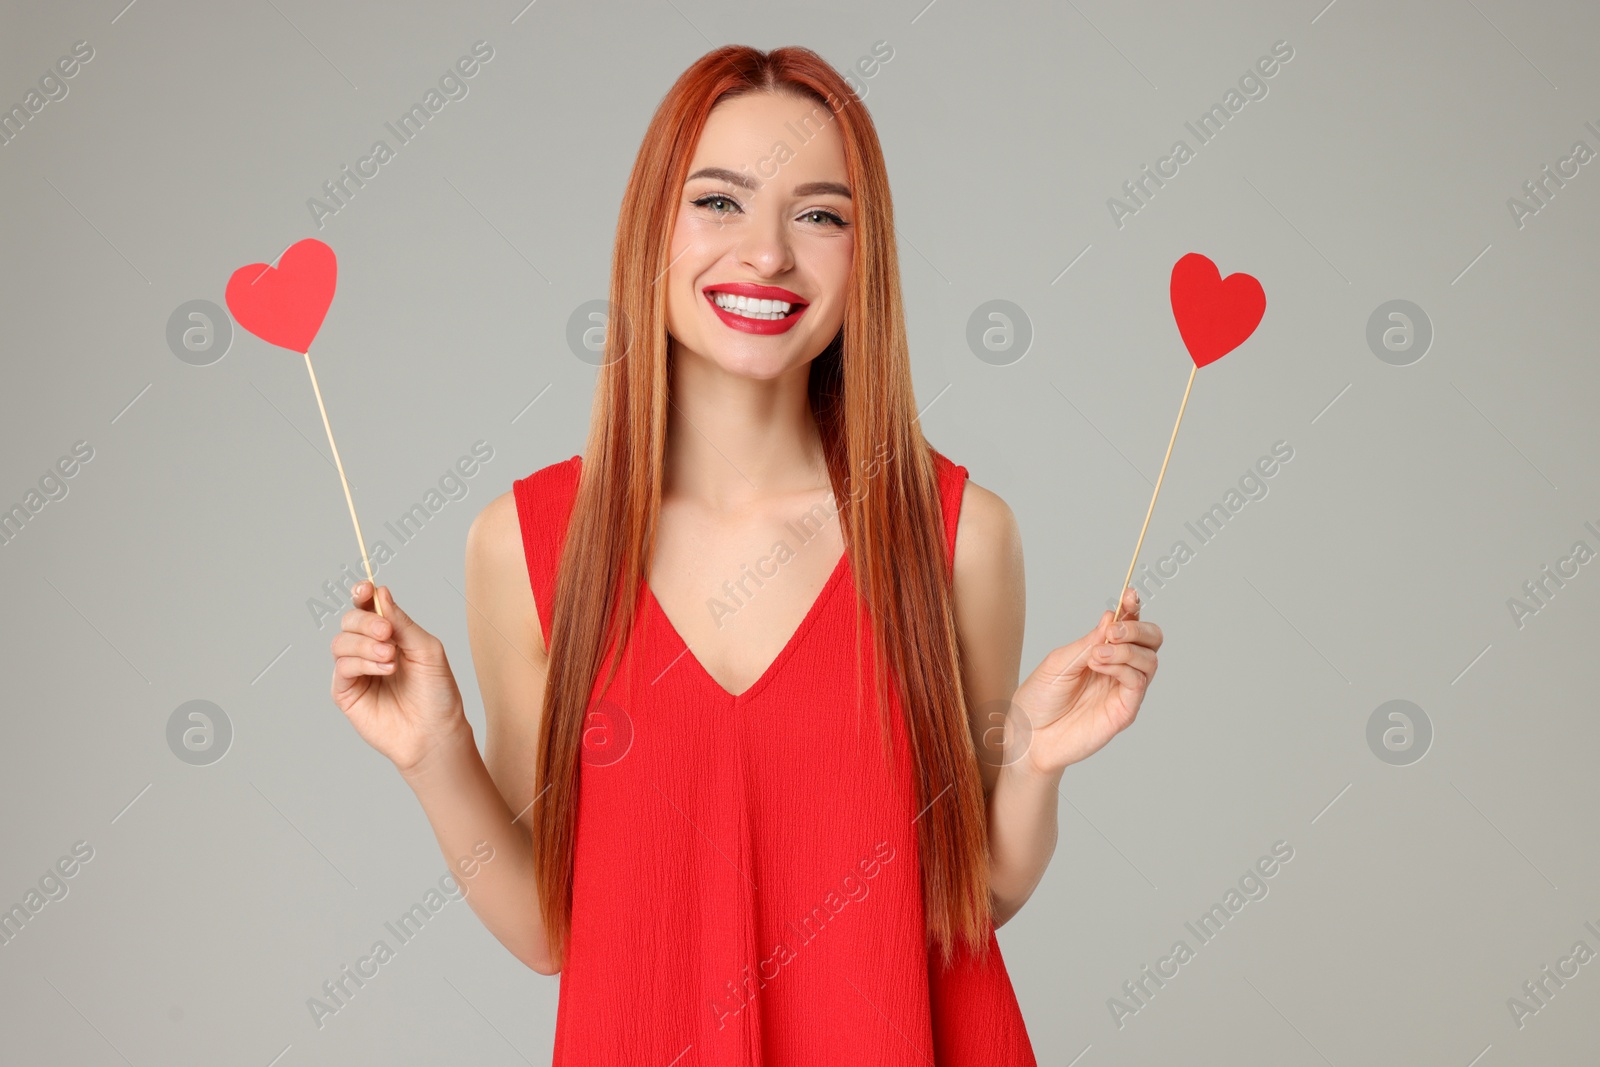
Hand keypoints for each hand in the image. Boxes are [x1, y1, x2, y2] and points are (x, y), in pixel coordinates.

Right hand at [330, 582, 468, 774]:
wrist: (436, 732)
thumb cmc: (437, 693)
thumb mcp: (427, 649)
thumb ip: (402, 622)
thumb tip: (381, 593)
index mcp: (390, 635)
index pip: (367, 607)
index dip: (362, 594)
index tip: (365, 589)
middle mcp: (369, 650)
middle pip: (350, 621)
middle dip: (367, 622)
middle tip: (388, 634)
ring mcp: (357, 671)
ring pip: (341, 642)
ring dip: (366, 645)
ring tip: (391, 658)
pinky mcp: (347, 693)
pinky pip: (342, 667)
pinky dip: (362, 663)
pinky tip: (385, 669)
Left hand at [1009, 586, 1160, 775]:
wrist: (1028, 736)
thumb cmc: (1039, 699)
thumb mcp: (1059, 662)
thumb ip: (1088, 642)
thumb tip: (1112, 617)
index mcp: (1102, 651)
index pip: (1129, 625)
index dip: (1134, 608)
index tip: (1130, 595)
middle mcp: (1118, 668)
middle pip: (1152, 640)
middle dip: (1138, 628)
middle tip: (1112, 632)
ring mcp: (1123, 690)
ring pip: (1149, 660)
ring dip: (1125, 650)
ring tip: (1095, 656)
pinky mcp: (1124, 710)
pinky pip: (1138, 682)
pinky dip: (1122, 668)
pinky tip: (1098, 667)